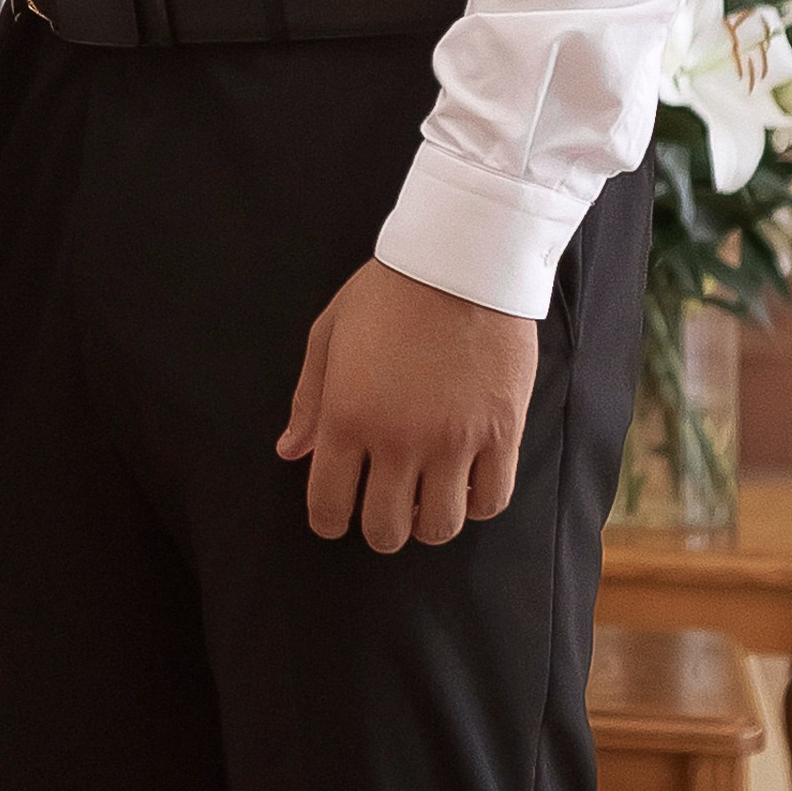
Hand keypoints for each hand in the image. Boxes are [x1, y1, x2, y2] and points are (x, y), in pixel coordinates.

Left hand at [276, 259, 535, 550]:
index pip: (329, 505)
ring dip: (428, 523)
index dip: (328, 522)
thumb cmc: (388, 291)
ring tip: (426, 499)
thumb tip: (290, 453)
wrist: (461, 260)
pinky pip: (491, 500)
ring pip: (441, 527)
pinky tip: (465, 484)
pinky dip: (476, 504)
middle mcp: (398, 439)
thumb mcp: (329, 333)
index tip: (335, 516)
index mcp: (347, 416)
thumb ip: (309, 400)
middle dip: (379, 529)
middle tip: (384, 507)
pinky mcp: (501, 433)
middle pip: (386, 529)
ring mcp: (454, 441)